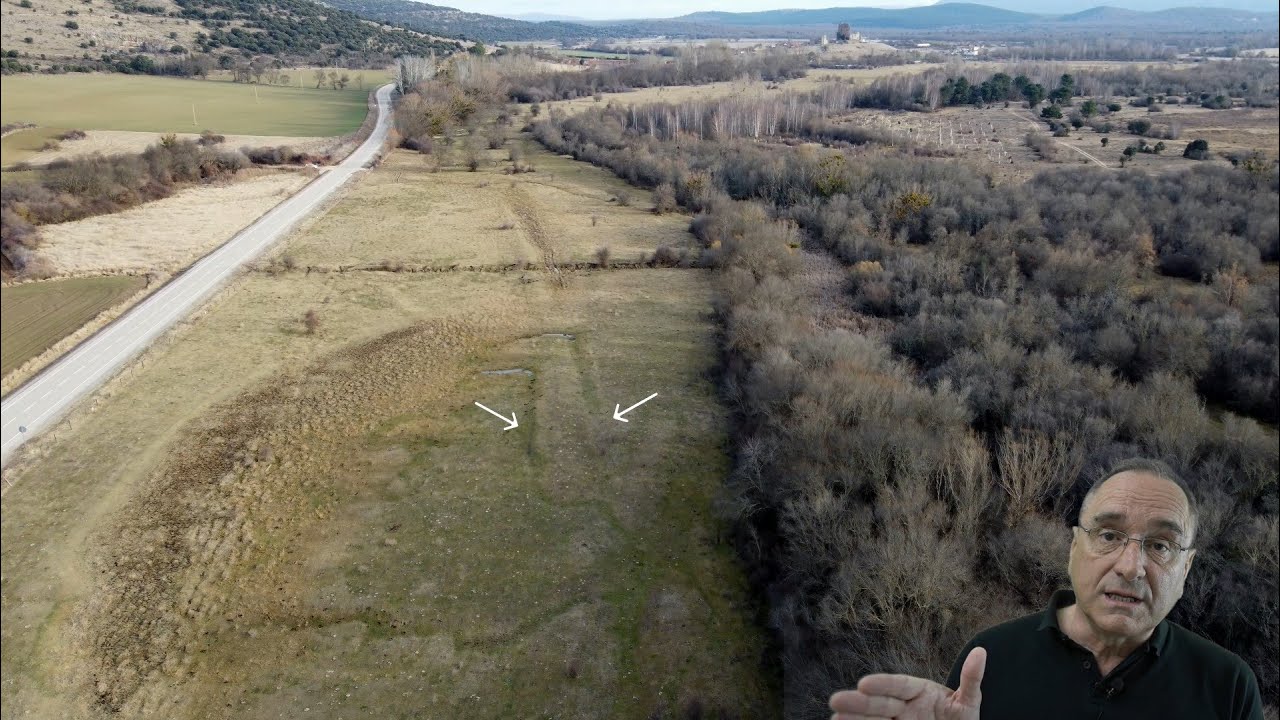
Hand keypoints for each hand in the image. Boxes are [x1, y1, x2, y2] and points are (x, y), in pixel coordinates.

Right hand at [829, 647, 985, 719]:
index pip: (898, 686)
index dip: (882, 685)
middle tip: (835, 701)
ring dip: (853, 719)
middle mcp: (903, 707)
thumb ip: (971, 680)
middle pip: (879, 704)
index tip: (864, 684)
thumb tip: (981, 652)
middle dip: (857, 703)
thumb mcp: (970, 703)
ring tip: (834, 719)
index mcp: (919, 691)